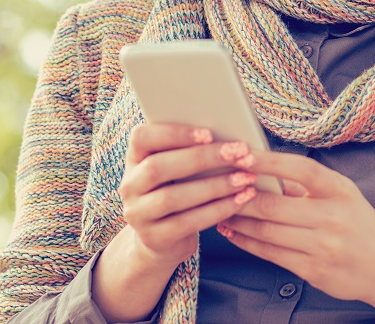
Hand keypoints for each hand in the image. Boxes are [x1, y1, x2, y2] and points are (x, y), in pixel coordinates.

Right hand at [92, 123, 258, 320]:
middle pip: (158, 167)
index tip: (209, 133)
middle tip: (239, 153)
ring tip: (245, 178)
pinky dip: (217, 210)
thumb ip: (190, 150)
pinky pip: (187, 223)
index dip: (173, 133)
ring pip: (173, 198)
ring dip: (215, 186)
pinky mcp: (154, 238)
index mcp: (134, 159)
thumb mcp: (177, 170)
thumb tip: (229, 134)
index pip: (141, 138)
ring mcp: (138, 214)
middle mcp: (129, 186)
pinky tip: (240, 200)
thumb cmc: (179, 191)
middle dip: (203, 158)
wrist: (162, 240)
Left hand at [215, 151, 374, 321]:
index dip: (268, 161)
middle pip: (274, 204)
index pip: (301, 169)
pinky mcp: (314, 271)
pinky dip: (247, 241)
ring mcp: (323, 247)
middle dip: (240, 195)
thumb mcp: (344, 195)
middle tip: (217, 184)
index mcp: (341, 190)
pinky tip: (233, 232)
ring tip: (218, 209)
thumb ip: (307, 185)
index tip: (241, 154)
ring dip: (238, 219)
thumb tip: (263, 169)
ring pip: (267, 231)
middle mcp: (333, 217)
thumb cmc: (361, 225)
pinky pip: (271, 254)